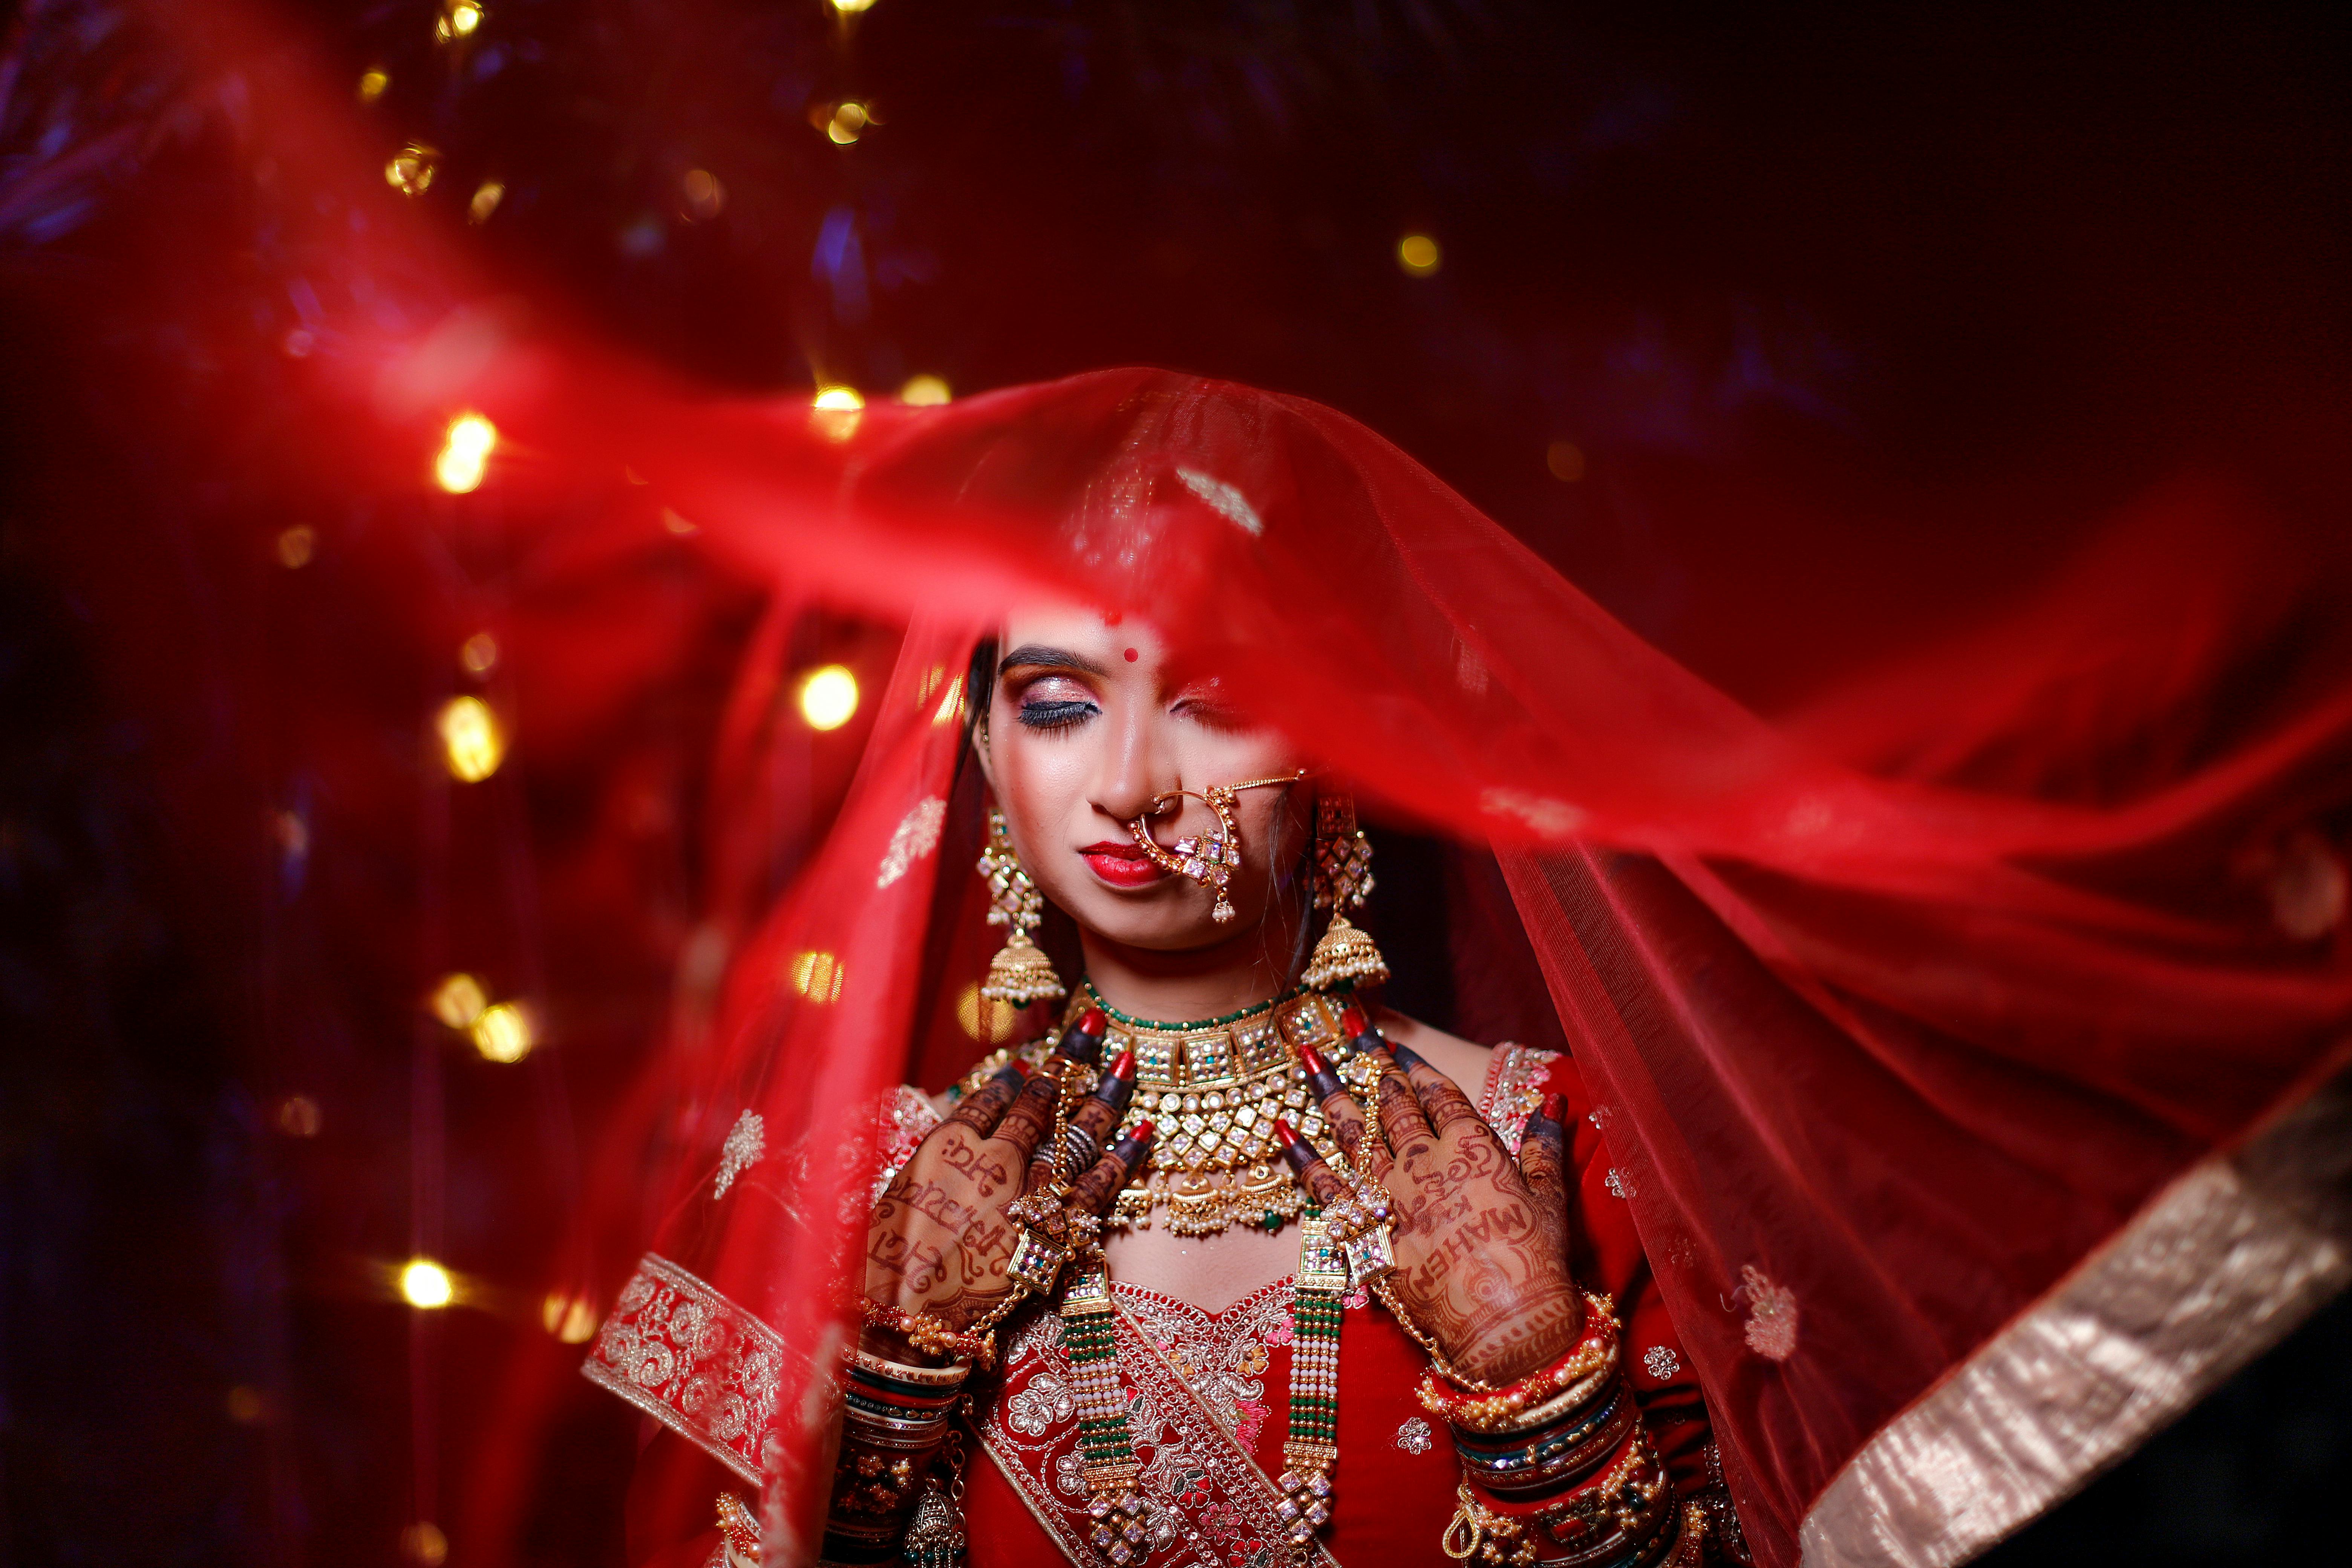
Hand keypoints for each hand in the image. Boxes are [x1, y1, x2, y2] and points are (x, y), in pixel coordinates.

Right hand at [863, 1046, 1146, 1358]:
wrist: (905, 1317)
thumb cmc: (883, 1261)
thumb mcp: (891, 1194)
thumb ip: (928, 1161)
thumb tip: (952, 1135)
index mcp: (948, 1143)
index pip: (989, 1097)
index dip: (1012, 1079)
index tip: (1027, 1066)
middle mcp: (995, 1158)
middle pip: (1040, 1102)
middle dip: (1067, 1063)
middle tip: (1092, 1028)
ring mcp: (1030, 1192)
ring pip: (1076, 1134)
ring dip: (1103, 1097)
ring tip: (1126, 1064)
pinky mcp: (1055, 1230)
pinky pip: (1100, 1186)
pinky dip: (1124, 1157)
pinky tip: (1144, 1130)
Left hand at [1283, 1026, 1579, 1385]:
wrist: (1505, 1327)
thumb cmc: (1535, 1264)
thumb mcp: (1550, 1199)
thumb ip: (1546, 1145)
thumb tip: (1554, 1100)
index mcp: (1471, 1147)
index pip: (1440, 1095)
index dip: (1419, 1070)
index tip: (1400, 1049)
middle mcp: (1425, 1162)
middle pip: (1393, 1105)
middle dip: (1372, 1066)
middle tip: (1352, 1034)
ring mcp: (1390, 1195)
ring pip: (1353, 1132)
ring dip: (1329, 1091)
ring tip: (1308, 1056)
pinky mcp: (1366, 1231)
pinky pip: (1325, 1187)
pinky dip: (1301, 1157)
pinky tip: (1282, 1129)